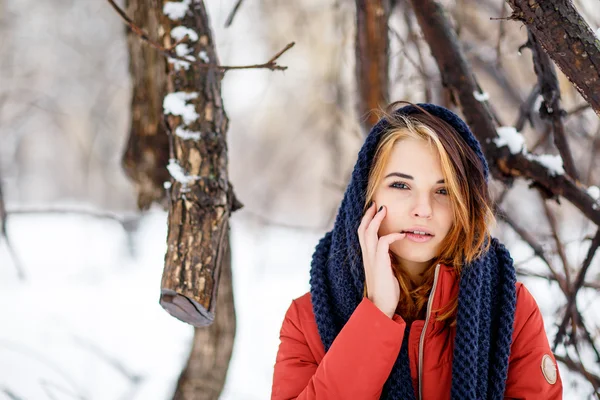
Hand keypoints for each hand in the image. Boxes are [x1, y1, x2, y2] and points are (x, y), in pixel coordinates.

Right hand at [357, 202, 405, 317]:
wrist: (381, 306)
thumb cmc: (386, 292)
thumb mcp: (385, 271)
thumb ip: (385, 261)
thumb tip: (391, 254)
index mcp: (367, 257)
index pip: (362, 234)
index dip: (366, 221)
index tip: (373, 210)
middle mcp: (366, 256)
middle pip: (362, 229)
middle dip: (368, 215)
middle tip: (376, 203)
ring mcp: (371, 259)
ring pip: (368, 232)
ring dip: (376, 219)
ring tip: (384, 209)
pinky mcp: (379, 263)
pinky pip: (383, 242)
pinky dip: (392, 235)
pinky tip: (401, 234)